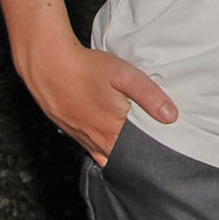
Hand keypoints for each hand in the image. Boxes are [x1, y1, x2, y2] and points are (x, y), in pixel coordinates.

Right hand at [14, 31, 176, 166]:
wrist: (47, 64)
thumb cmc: (86, 68)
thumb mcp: (125, 76)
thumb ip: (149, 96)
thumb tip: (171, 116)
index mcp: (112, 130)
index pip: (138, 154)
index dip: (153, 151)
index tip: (165, 148)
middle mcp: (95, 139)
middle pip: (123, 156)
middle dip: (138, 153)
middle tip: (152, 144)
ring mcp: (81, 137)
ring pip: (106, 153)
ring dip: (120, 151)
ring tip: (135, 142)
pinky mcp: (70, 130)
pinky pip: (90, 148)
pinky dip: (103, 147)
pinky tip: (110, 139)